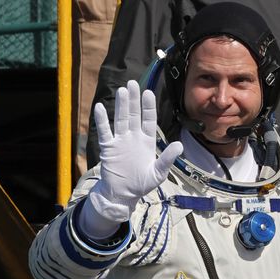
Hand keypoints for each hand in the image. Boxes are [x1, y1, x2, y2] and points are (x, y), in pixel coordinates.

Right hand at [82, 81, 183, 234]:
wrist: (122, 194)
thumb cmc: (141, 184)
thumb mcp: (158, 173)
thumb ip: (167, 159)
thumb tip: (179, 145)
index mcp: (147, 141)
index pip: (148, 120)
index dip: (148, 107)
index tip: (148, 92)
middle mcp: (133, 137)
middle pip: (134, 115)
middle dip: (134, 100)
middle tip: (133, 83)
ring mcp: (120, 141)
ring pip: (121, 119)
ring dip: (121, 105)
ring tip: (122, 91)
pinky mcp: (108, 147)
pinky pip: (105, 131)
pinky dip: (102, 120)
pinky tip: (100, 107)